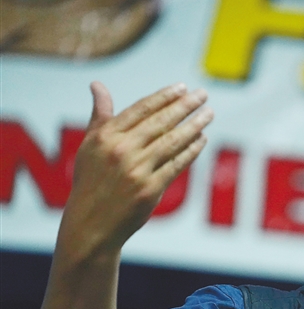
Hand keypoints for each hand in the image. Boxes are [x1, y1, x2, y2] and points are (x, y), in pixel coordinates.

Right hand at [60, 81, 212, 257]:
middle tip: (203, 95)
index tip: (183, 88)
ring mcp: (137, 170)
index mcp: (105, 136)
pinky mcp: (151, 189)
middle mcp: (121, 150)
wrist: (92, 223)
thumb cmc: (92, 181)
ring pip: (172, 141)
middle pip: (161, 122)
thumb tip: (97, 85)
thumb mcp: (90, 146)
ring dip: (194, 126)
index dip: (164, 97)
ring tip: (208, 114)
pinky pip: (177, 165)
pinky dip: (191, 150)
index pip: (141, 109)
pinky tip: (202, 139)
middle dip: (185, 106)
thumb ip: (100, 116)